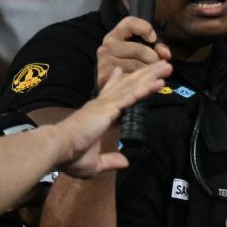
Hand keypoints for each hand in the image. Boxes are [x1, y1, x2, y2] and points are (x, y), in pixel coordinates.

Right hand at [56, 62, 171, 177]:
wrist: (58, 149)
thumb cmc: (71, 156)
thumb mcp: (94, 163)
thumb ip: (110, 161)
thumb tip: (124, 162)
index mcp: (97, 114)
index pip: (112, 95)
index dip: (120, 82)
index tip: (123, 71)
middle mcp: (102, 105)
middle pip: (128, 85)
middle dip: (145, 74)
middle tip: (161, 64)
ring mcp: (105, 104)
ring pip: (133, 86)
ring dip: (151, 76)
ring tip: (167, 66)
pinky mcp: (108, 108)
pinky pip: (131, 96)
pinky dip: (145, 89)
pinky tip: (157, 82)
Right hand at [97, 16, 172, 92]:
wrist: (114, 85)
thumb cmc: (131, 61)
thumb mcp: (144, 48)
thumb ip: (158, 47)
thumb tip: (165, 54)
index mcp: (115, 34)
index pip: (130, 22)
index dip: (146, 29)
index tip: (153, 39)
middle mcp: (107, 46)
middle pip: (139, 50)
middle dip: (153, 58)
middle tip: (155, 64)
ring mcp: (104, 62)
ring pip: (136, 67)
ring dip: (148, 72)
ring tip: (150, 74)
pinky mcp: (104, 77)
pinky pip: (130, 80)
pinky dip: (141, 83)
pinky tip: (144, 83)